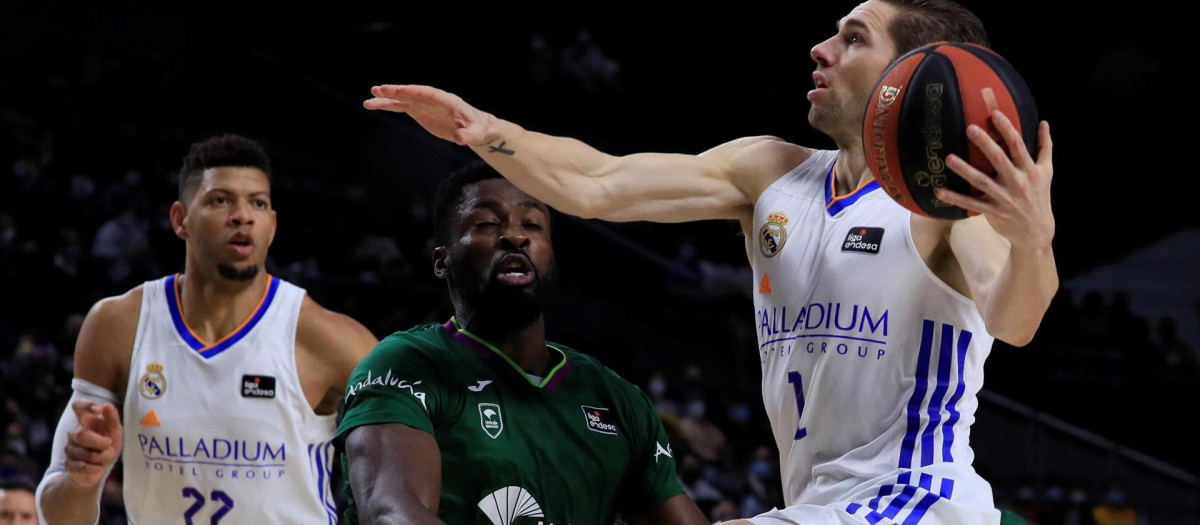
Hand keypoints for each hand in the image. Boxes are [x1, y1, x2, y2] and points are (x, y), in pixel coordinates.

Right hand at [64, 400, 122, 487]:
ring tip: (105, 457)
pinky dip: (95, 468)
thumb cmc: (107, 446)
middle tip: (108, 444)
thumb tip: (107, 405)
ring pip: (83, 452)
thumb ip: (112, 418)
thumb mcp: (115, 432)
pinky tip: (98, 467)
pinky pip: (82, 466)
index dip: (85, 405)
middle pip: (81, 434)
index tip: (98, 410)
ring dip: (101, 457)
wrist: (99, 469)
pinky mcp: (68, 464)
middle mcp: (74, 433)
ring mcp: (70, 448)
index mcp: (86, 421)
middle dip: (99, 442)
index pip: (77, 406)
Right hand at [364, 85, 495, 146]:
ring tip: (369, 100)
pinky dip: (388, 106)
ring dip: (386, 99)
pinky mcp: (419, 111)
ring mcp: (424, 104)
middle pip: (412, 93)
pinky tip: (373, 105)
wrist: (475, 128)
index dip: (415, 92)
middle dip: (396, 91)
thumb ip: (467, 135)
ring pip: (403, 99)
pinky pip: (401, 106)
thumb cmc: (477, 128)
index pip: (428, 93)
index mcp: (447, 100)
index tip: (400, 91)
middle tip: (378, 90)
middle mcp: (433, 99)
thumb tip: (460, 139)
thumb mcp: (475, 133)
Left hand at [938, 98, 1054, 250]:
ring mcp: (1004, 198)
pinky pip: (971, 204)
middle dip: (985, 144)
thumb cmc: (1040, 196)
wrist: (1037, 231)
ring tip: (948, 158)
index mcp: (1030, 170)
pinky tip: (939, 191)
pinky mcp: (993, 212)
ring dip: (964, 170)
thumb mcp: (1047, 171)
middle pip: (1000, 160)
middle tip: (969, 128)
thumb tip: (1044, 122)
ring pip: (982, 181)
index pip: (1018, 145)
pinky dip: (955, 198)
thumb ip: (1045, 146)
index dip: (1007, 129)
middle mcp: (1017, 182)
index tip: (995, 113)